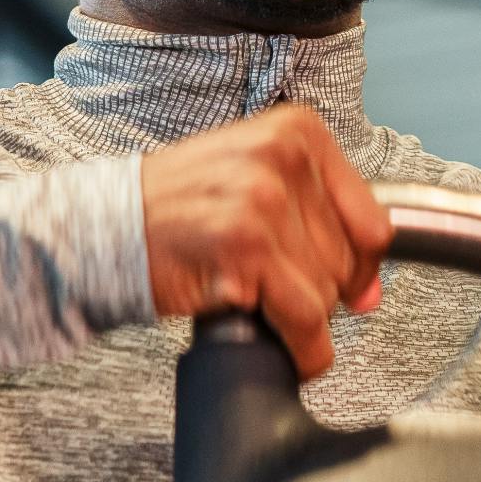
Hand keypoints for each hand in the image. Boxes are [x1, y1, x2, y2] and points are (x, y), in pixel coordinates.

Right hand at [142, 107, 392, 380]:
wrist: (106, 227)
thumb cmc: (177, 208)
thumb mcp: (254, 181)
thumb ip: (320, 224)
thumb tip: (370, 292)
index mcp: (295, 131)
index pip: (373, 220)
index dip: (359, 266)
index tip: (342, 283)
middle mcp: (283, 157)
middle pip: (348, 261)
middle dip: (316, 289)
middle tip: (269, 284)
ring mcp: (263, 201)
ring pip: (327, 293)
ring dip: (297, 315)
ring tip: (254, 297)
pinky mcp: (245, 249)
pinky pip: (304, 320)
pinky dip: (303, 350)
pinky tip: (286, 349)